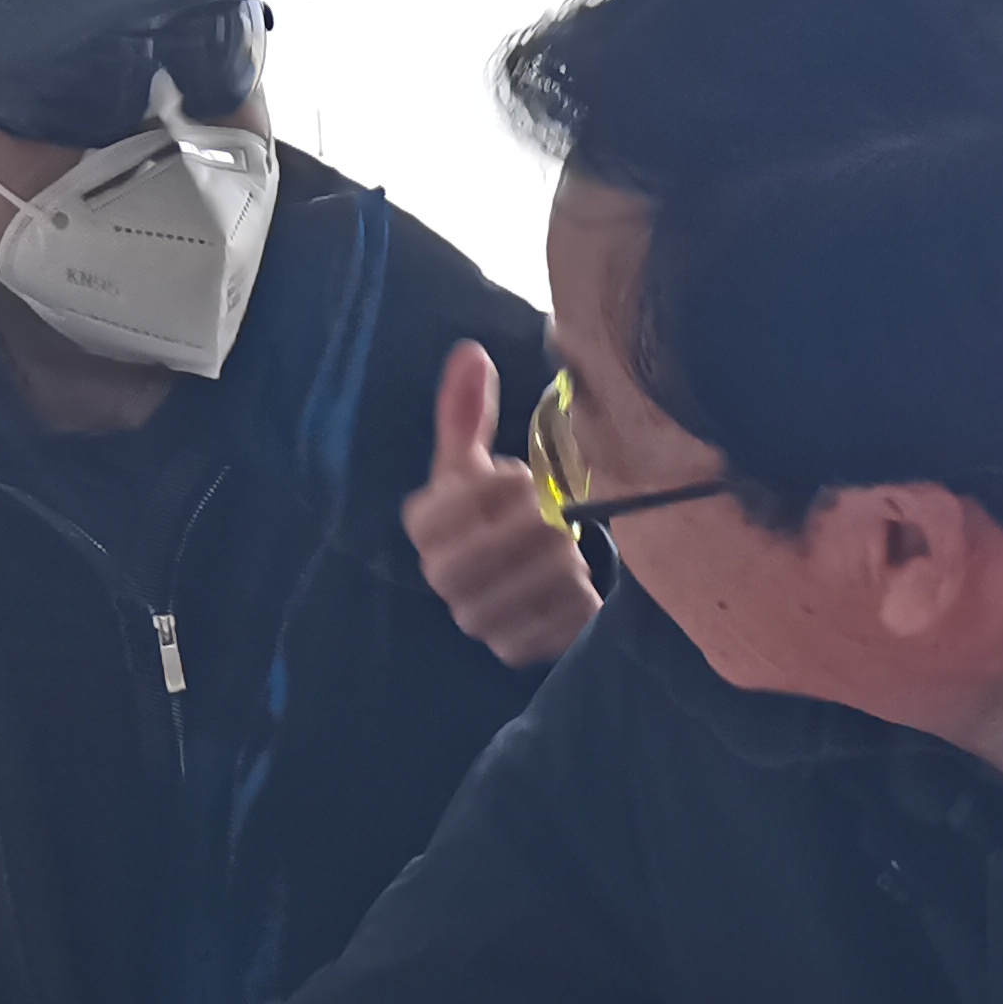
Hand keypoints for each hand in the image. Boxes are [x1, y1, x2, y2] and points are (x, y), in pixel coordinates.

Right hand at [402, 336, 597, 668]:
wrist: (517, 579)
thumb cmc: (494, 510)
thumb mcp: (477, 463)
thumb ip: (467, 412)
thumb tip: (469, 352)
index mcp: (425, 526)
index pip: (454, 504)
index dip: (500, 487)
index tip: (523, 479)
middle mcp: (440, 577)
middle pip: (498, 545)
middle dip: (539, 523)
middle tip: (558, 515)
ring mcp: (476, 619)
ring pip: (534, 582)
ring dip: (565, 558)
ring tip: (568, 548)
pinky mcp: (513, 650)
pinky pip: (557, 623)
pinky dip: (578, 598)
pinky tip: (576, 586)